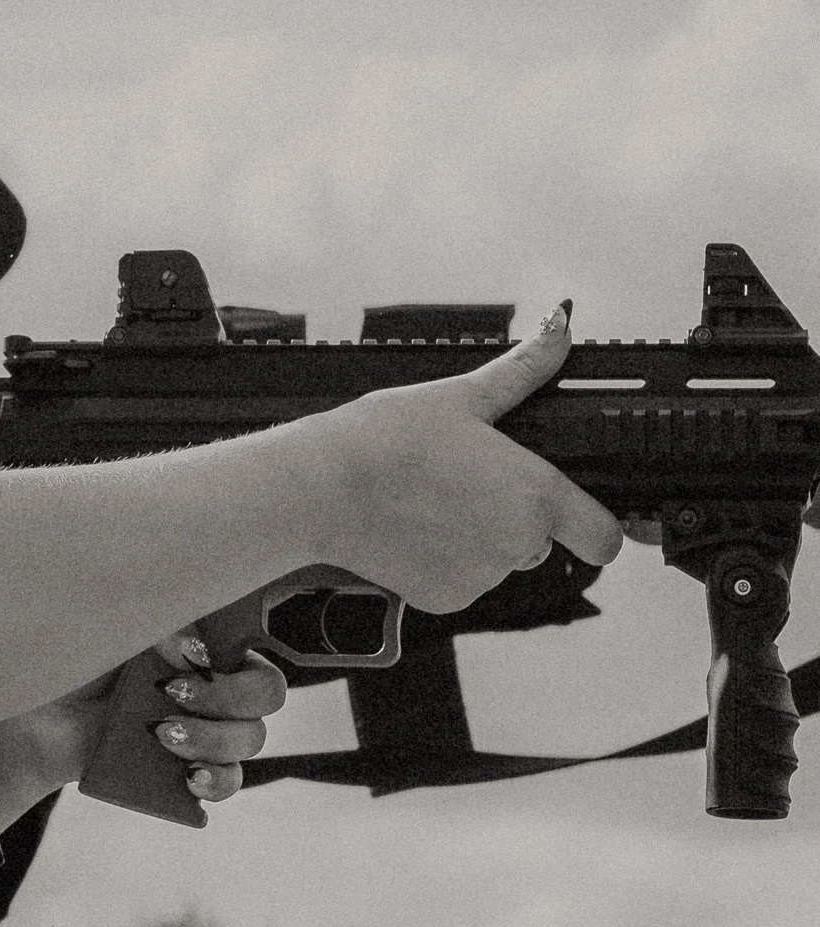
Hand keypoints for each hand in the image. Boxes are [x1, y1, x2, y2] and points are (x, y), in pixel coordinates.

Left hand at [0, 639, 286, 815]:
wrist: (28, 721)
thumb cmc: (70, 664)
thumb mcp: (110, 629)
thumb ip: (154, 626)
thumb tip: (190, 650)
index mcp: (198, 644)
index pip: (252, 643)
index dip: (238, 652)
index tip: (192, 654)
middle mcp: (209, 686)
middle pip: (265, 693)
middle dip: (227, 695)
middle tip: (170, 695)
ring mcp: (201, 732)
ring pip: (250, 739)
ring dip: (214, 737)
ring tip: (160, 735)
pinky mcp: (182, 773)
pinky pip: (226, 783)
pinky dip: (217, 780)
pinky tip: (190, 777)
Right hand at [309, 304, 623, 613]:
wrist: (321, 488)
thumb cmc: (387, 440)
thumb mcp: (462, 396)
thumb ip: (524, 370)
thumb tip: (559, 327)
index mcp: (535, 496)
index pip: (604, 537)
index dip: (598, 526)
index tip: (579, 514)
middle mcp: (518, 546)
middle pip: (541, 541)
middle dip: (515, 518)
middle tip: (468, 484)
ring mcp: (480, 578)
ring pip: (498, 561)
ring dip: (479, 539)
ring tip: (432, 501)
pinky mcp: (443, 599)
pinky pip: (460, 581)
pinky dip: (444, 561)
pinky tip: (414, 528)